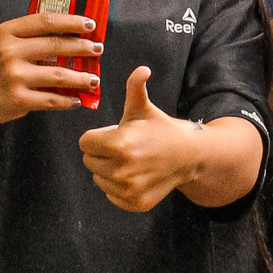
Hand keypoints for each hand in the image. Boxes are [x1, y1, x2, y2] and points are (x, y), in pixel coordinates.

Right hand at [0, 12, 100, 125]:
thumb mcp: (6, 44)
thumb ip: (32, 37)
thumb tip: (75, 34)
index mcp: (8, 32)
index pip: (46, 21)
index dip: (72, 22)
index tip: (90, 24)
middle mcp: (10, 51)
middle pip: (56, 45)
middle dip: (82, 47)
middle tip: (97, 49)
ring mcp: (14, 76)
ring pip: (59, 75)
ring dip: (82, 77)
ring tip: (94, 79)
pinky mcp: (19, 99)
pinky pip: (52, 99)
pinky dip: (69, 100)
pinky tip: (78, 99)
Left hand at [79, 66, 202, 212]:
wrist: (188, 155)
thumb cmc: (160, 129)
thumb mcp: (144, 108)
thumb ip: (135, 88)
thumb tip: (142, 69)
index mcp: (119, 144)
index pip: (84, 143)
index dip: (97, 137)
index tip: (114, 135)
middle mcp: (121, 170)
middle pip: (89, 161)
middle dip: (101, 153)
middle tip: (123, 148)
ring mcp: (128, 189)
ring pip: (98, 179)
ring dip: (108, 171)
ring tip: (130, 162)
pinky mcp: (134, 202)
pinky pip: (110, 195)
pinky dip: (118, 188)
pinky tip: (135, 176)